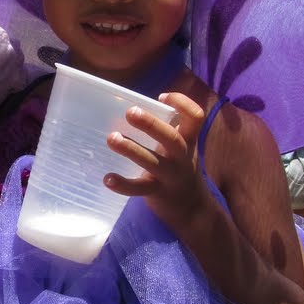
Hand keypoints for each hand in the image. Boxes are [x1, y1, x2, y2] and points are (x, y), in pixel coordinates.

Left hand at [103, 91, 208, 235]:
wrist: (191, 207)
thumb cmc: (177, 166)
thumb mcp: (181, 145)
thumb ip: (164, 128)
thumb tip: (125, 105)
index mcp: (189, 140)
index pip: (195, 117)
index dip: (182, 103)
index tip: (161, 97)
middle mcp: (183, 157)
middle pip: (172, 138)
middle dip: (151, 124)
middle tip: (130, 112)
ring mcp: (170, 175)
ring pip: (152, 162)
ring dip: (131, 149)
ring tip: (111, 138)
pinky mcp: (157, 192)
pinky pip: (139, 188)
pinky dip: (123, 184)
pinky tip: (107, 178)